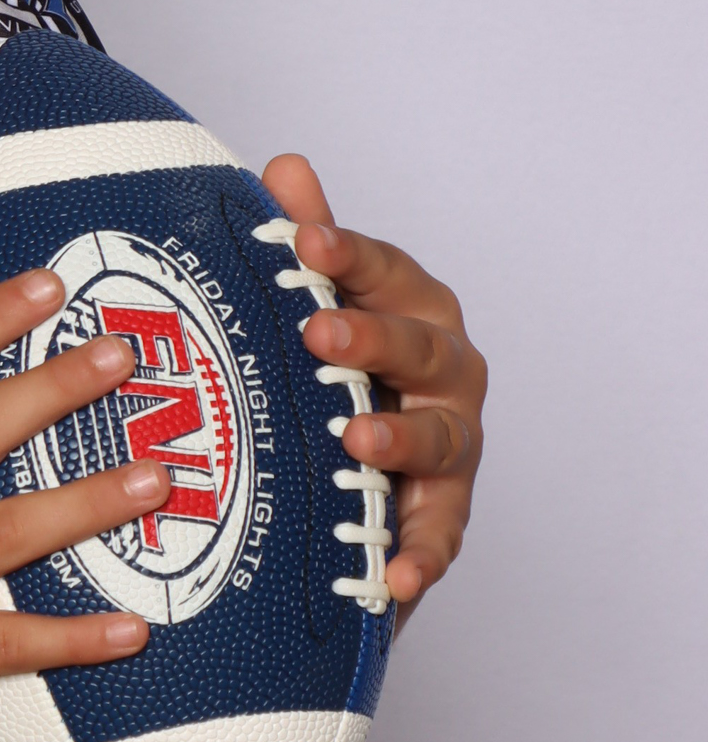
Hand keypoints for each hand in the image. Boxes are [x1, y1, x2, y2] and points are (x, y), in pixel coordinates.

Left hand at [262, 155, 484, 627]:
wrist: (352, 471)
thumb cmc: (335, 368)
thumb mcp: (314, 302)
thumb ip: (308, 238)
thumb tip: (289, 164)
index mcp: (413, 308)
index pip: (383, 270)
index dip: (343, 250)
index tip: (300, 236)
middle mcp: (447, 372)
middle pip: (418, 347)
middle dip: (370, 338)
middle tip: (317, 332)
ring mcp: (452, 444)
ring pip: (440, 437)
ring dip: (400, 437)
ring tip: (358, 440)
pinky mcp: (443, 516)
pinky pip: (441, 537)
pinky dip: (423, 557)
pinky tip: (399, 577)